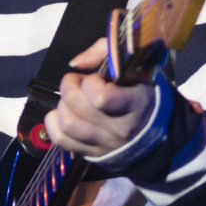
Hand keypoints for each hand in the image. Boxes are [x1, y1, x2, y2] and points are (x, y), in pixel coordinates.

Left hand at [44, 38, 155, 158]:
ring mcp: (105, 144)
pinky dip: (54, 122)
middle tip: (79, 83)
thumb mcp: (132, 63)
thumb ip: (104, 51)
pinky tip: (65, 113)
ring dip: (63, 105)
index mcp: (135, 103)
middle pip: (76, 106)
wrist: (151, 127)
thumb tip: (75, 63)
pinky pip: (60, 139)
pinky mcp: (91, 153)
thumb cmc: (139, 89)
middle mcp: (120, 128)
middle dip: (70, 86)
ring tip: (73, 100)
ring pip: (66, 123)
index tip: (97, 78)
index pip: (100, 97)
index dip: (91, 82)